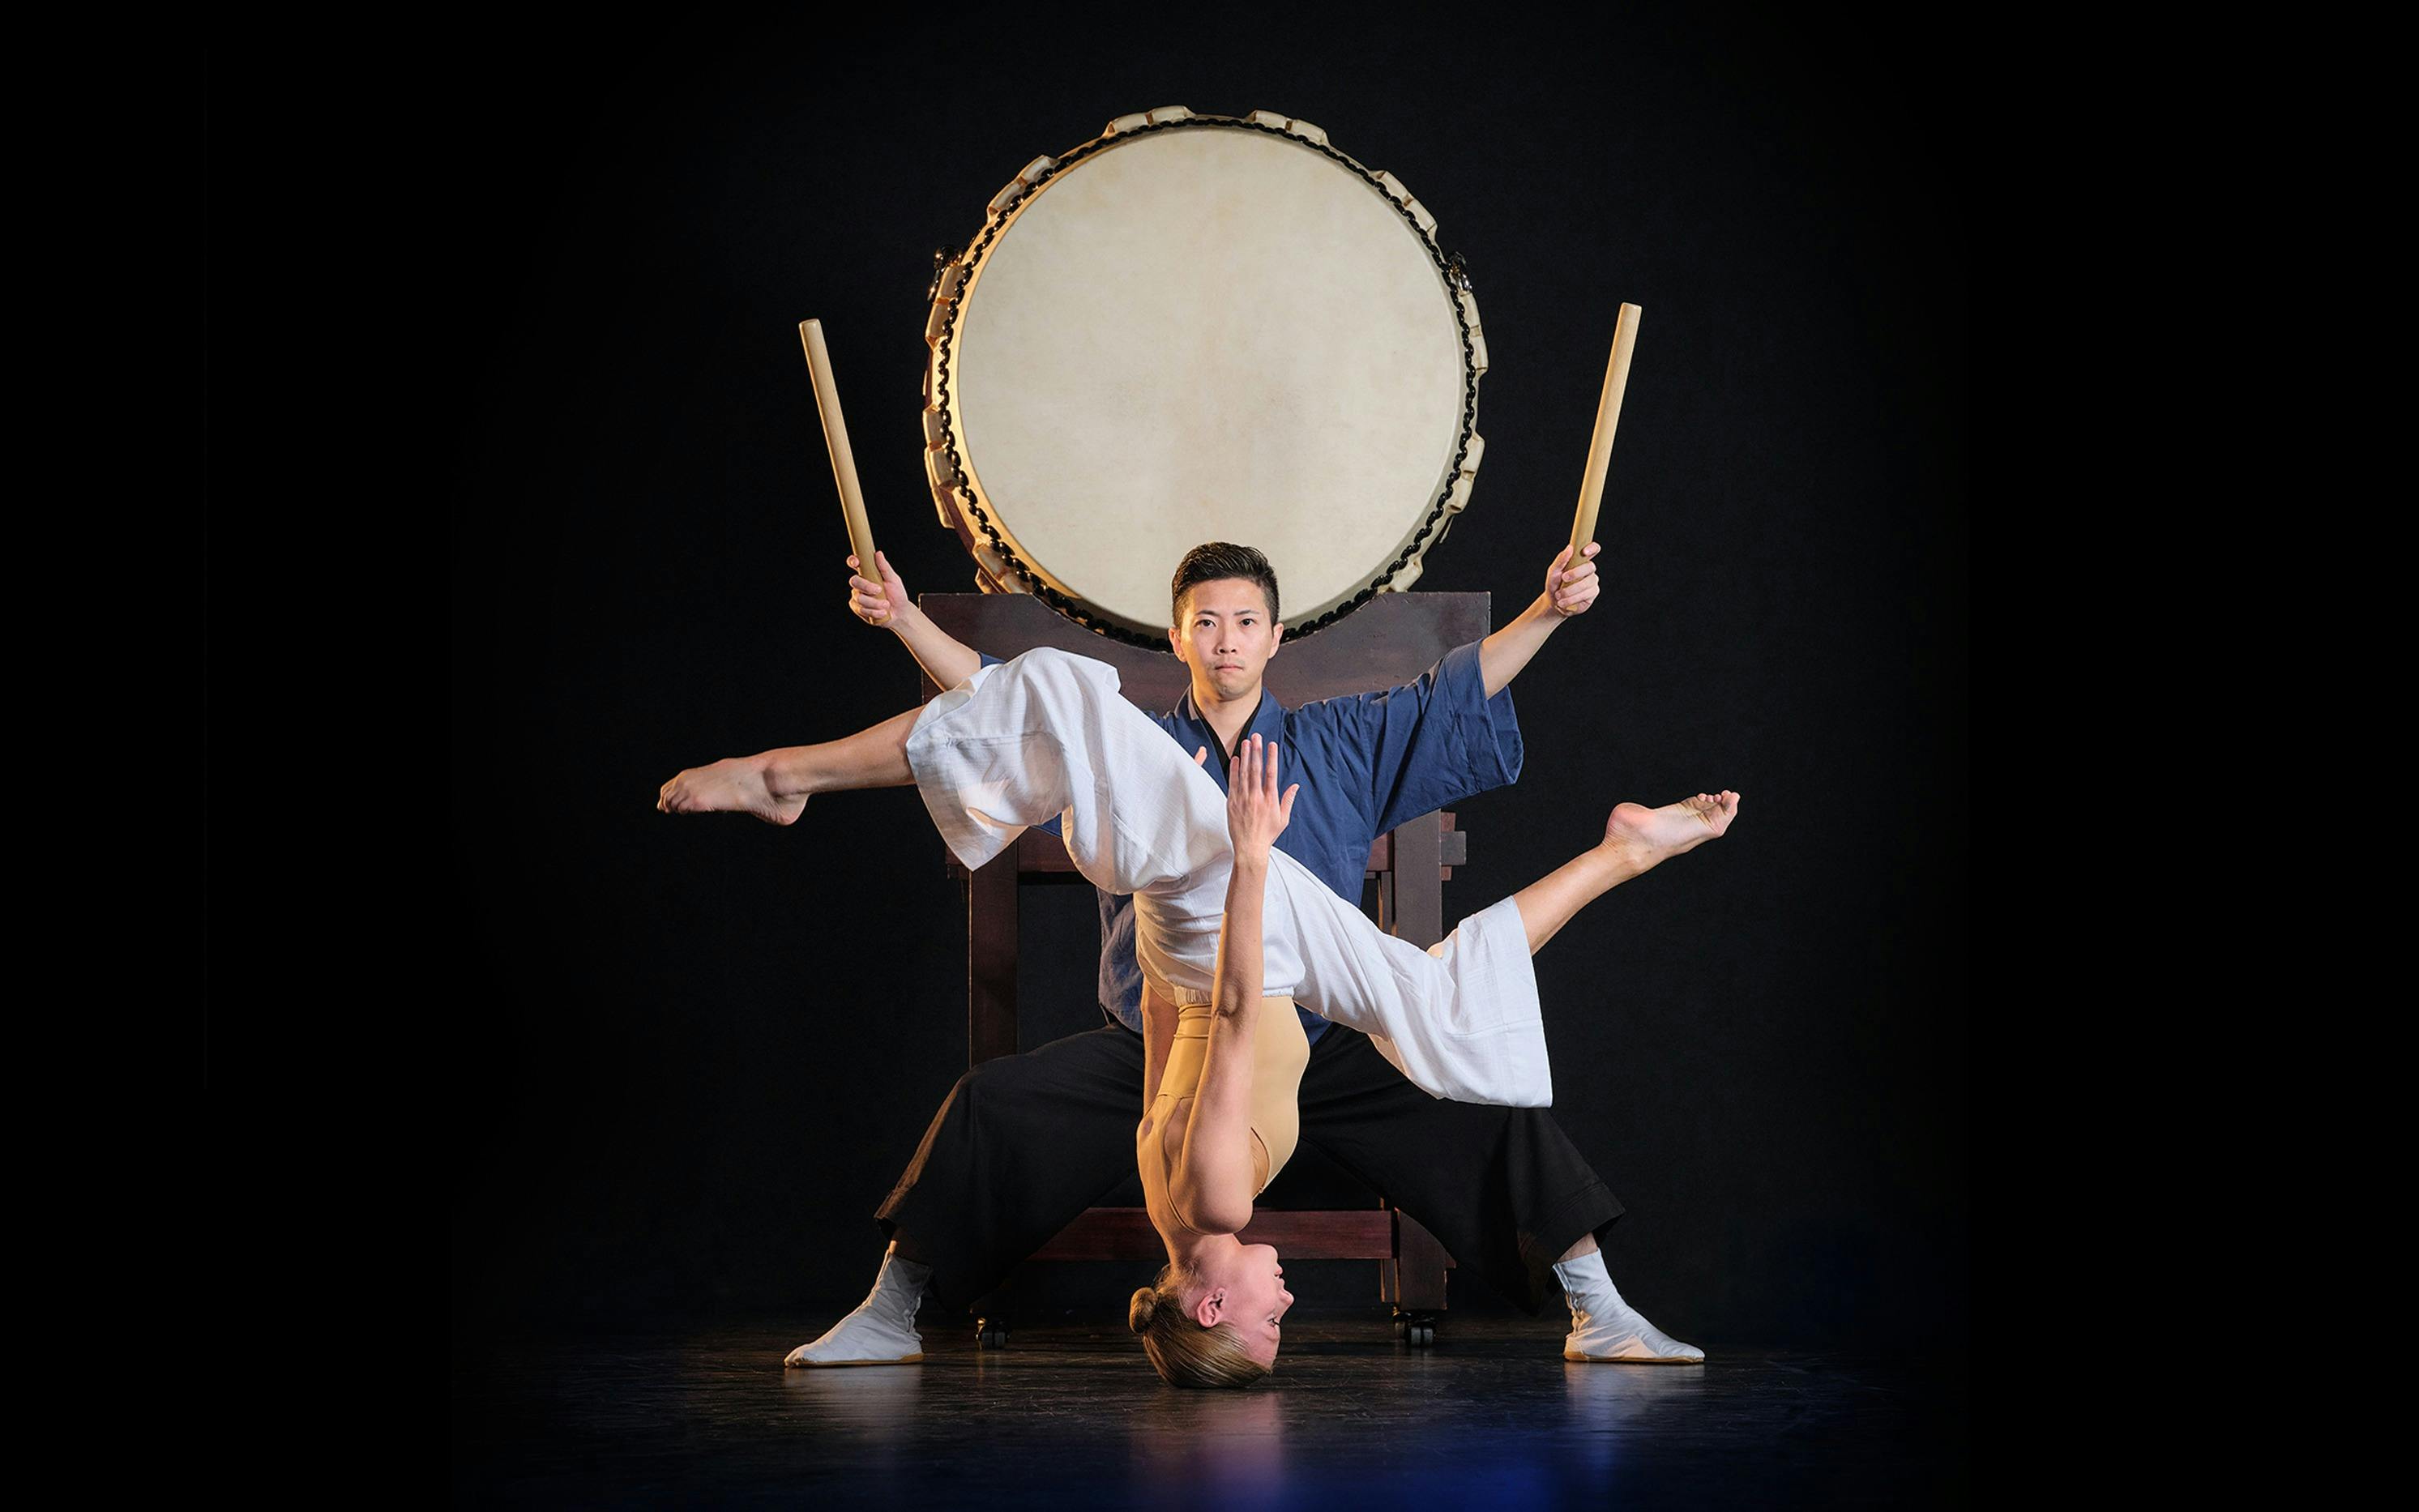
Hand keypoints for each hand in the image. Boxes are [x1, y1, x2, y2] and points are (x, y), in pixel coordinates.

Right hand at [847, 550, 909, 627]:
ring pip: (859, 598)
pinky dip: (874, 612)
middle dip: (867, 586)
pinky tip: (883, 612)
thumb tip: (878, 553)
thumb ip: (884, 568)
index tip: (857, 563)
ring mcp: (858, 596)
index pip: (855, 564)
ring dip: (875, 603)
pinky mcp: (858, 609)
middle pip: (854, 581)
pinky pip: (861, 610)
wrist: (900, 613)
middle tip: (879, 590)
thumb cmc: (897, 594)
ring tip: (886, 605)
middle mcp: (860, 584)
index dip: (852, 561)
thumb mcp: (894, 580)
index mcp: (867, 573)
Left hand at [1224, 733, 1296, 861]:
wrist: (1249, 849)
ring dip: (1246, 756)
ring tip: (1246, 742)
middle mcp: (1256, 797)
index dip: (1271, 757)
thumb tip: (1295, 786)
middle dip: (1257, 751)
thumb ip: (1288, 800)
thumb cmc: (1267, 835)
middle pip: (1256, 769)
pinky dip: (1234, 770)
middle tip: (1256, 736)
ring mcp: (1243, 799)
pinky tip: (1236, 759)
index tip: (1272, 745)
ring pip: (1244, 773)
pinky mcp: (1232, 803)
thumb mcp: (1283, 819)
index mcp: (1270, 800)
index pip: (1271, 774)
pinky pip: (1233, 783)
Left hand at [1545, 541, 1600, 617]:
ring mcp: (1592, 582)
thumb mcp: (1553, 571)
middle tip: (1563, 578)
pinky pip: (1585, 595)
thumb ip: (1561, 560)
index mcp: (1581, 560)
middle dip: (1576, 573)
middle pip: (1590, 567)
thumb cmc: (1555, 583)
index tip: (1584, 552)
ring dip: (1570, 590)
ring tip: (1559, 595)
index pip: (1593, 549)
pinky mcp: (1592, 594)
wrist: (1554, 601)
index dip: (1592, 548)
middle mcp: (1589, 570)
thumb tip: (1570, 548)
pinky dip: (1572, 599)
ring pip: (1587, 583)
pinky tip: (1564, 601)